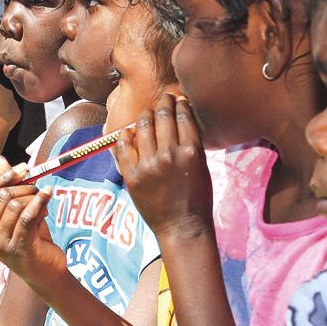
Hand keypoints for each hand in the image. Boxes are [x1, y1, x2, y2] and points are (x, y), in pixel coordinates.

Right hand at [0, 158, 63, 282]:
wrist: (44, 271)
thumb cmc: (28, 239)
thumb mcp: (14, 212)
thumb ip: (4, 187)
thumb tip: (0, 159)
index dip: (3, 177)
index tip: (22, 169)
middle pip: (2, 197)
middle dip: (23, 188)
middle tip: (37, 190)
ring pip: (16, 205)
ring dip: (34, 199)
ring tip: (43, 205)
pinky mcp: (17, 248)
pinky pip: (27, 216)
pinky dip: (40, 201)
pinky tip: (48, 194)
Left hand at [117, 95, 213, 240]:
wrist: (182, 227)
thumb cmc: (197, 198)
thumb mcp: (202, 167)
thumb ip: (192, 142)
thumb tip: (182, 116)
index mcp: (192, 152)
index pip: (183, 116)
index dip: (180, 103)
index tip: (178, 99)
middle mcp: (170, 155)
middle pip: (162, 116)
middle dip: (163, 102)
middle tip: (164, 98)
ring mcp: (149, 166)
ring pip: (142, 126)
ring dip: (145, 115)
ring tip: (148, 114)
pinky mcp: (133, 176)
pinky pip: (124, 146)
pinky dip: (126, 135)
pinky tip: (130, 132)